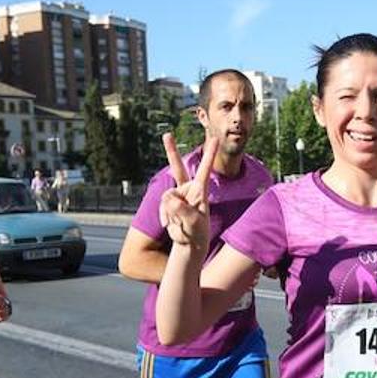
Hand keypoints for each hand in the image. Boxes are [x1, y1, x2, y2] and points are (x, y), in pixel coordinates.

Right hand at [158, 133, 217, 249]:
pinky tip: (169, 224)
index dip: (209, 154)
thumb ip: (181, 210)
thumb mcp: (193, 223)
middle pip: (177, 168)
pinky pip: (162, 205)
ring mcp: (177, 195)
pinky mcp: (168, 203)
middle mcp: (188, 189)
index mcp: (200, 191)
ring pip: (167, 196)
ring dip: (170, 212)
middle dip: (171, 151)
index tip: (214, 139)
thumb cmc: (197, 232)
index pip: (205, 170)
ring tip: (180, 223)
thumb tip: (169, 198)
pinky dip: (164, 216)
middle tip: (167, 135)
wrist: (189, 242)